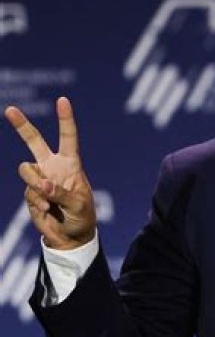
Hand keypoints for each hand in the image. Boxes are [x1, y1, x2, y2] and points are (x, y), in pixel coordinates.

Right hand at [5, 97, 95, 249]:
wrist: (71, 236)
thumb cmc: (82, 216)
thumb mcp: (79, 205)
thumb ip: (62, 193)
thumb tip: (44, 184)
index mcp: (71, 164)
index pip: (68, 137)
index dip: (65, 119)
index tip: (62, 100)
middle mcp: (52, 167)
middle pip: (34, 142)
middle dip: (21, 125)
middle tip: (9, 109)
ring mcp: (39, 179)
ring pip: (26, 170)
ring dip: (36, 183)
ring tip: (49, 197)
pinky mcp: (30, 193)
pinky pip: (28, 192)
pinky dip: (38, 202)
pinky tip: (47, 210)